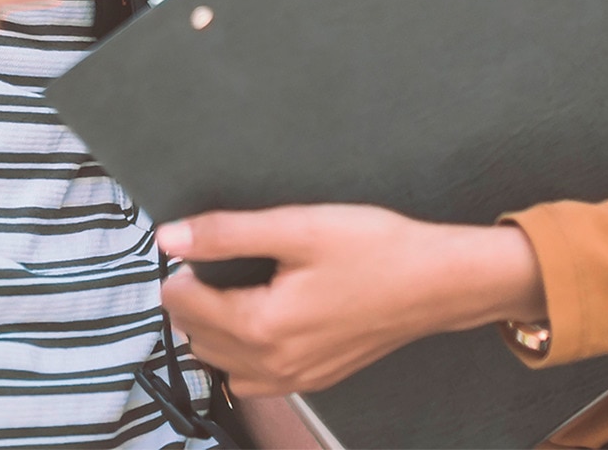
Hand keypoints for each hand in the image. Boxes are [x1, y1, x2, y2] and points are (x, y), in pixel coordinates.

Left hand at [157, 206, 545, 396]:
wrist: (437, 283)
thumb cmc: (373, 249)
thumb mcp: (296, 227)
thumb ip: (226, 234)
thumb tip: (170, 237)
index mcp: (263, 326)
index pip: (183, 306)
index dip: (177, 271)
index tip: (188, 247)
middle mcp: (275, 364)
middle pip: (197, 338)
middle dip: (189, 302)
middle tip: (204, 263)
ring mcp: (297, 378)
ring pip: (223, 364)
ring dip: (210, 331)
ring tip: (224, 290)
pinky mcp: (317, 379)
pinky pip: (256, 380)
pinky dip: (240, 356)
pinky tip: (256, 322)